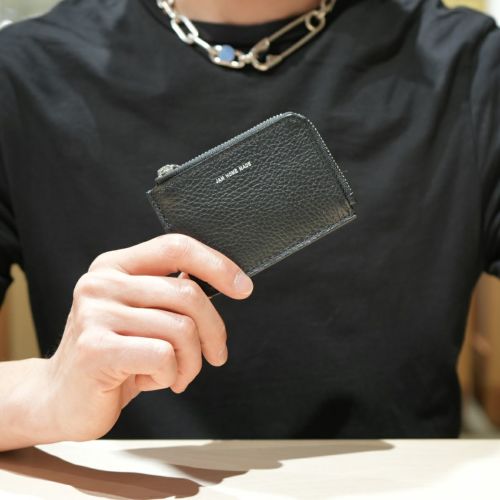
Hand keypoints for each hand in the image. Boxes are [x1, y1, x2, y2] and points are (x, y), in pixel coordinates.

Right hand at [44, 233, 252, 441]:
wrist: (60, 398)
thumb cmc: (115, 355)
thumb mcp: (142, 316)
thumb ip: (170, 294)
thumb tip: (223, 280)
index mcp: (115, 266)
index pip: (175, 247)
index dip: (216, 264)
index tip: (243, 287)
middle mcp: (101, 282)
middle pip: (187, 292)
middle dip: (214, 330)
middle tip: (216, 354)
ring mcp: (95, 313)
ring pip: (182, 329)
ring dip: (192, 361)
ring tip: (178, 374)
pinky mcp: (95, 349)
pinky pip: (164, 355)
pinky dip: (173, 375)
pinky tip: (155, 381)